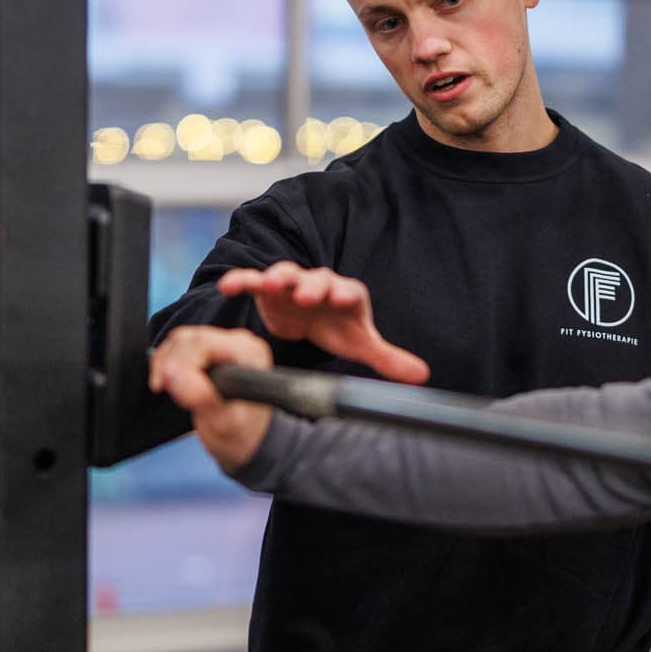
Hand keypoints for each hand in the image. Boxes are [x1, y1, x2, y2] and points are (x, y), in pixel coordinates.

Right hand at [149, 325, 277, 472]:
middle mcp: (239, 343)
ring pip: (181, 339)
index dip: (180, 362)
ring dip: (166, 362)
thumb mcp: (224, 422)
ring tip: (167, 387)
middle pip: (190, 338)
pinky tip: (169, 381)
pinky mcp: (210, 349)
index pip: (204, 343)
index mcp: (250, 354)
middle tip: (162, 387)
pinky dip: (166, 361)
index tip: (165, 384)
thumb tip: (174, 375)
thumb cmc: (242, 433)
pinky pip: (179, 345)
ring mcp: (224, 344)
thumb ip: (202, 397)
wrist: (243, 439)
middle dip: (170, 363)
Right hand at [216, 262, 428, 383]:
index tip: (339, 298)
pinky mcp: (268, 289)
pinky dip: (242, 280)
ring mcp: (292, 284)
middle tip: (305, 294)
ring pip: (285, 275)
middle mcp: (319, 284)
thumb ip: (388, 358)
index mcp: (345, 295)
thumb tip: (422, 376)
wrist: (310, 317)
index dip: (342, 293)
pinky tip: (228, 285)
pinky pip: (255, 281)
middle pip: (316, 280)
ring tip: (268, 284)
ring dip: (276, 278)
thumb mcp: (360, 344)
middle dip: (310, 286)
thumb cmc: (338, 327)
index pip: (347, 291)